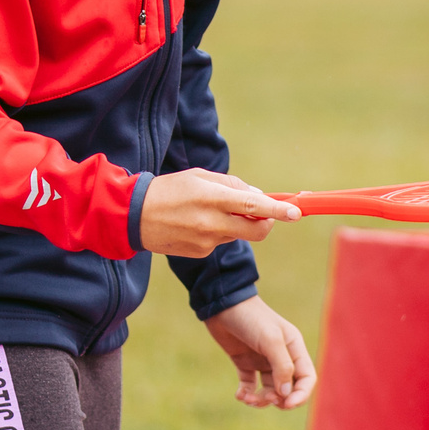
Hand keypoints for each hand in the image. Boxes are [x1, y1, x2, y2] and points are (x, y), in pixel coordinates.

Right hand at [137, 167, 298, 257]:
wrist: (132, 216)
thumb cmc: (169, 189)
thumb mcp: (199, 176)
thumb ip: (231, 185)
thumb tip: (257, 197)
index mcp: (212, 198)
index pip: (254, 207)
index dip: (278, 211)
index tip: (296, 213)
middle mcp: (212, 222)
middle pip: (256, 230)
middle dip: (267, 223)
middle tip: (264, 214)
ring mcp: (206, 241)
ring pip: (237, 234)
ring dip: (233, 223)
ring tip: (205, 211)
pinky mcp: (200, 253)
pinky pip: (219, 242)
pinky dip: (215, 232)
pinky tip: (193, 224)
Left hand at [204, 295, 317, 409]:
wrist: (221, 304)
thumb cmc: (250, 317)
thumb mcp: (270, 339)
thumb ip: (282, 366)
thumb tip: (286, 394)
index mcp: (294, 348)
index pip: (307, 378)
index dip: (301, 395)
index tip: (286, 404)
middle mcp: (280, 356)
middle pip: (289, 388)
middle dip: (279, 399)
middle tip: (265, 398)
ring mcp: (262, 360)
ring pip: (269, 390)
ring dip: (261, 400)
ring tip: (248, 398)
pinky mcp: (244, 362)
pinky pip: (250, 385)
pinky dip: (247, 394)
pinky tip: (240, 395)